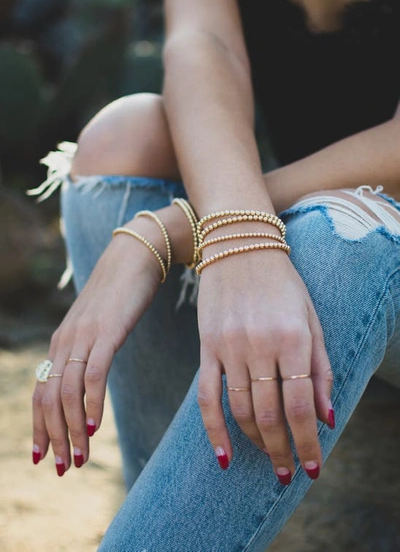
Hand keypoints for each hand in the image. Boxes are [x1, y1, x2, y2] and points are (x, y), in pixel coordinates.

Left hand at [32, 226, 161, 475]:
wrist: (135, 254)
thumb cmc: (121, 290)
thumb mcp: (98, 323)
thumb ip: (88, 347)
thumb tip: (87, 373)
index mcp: (61, 341)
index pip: (41, 391)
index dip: (39, 426)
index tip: (44, 454)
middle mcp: (65, 341)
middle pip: (49, 398)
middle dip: (53, 437)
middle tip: (62, 467)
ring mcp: (84, 336)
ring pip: (67, 392)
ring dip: (71, 430)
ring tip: (80, 458)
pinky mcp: (107, 332)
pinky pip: (94, 374)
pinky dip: (92, 404)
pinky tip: (96, 427)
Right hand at [196, 249, 333, 483]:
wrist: (239, 245)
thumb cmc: (283, 283)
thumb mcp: (312, 319)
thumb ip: (320, 368)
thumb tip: (326, 418)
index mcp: (293, 338)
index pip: (300, 406)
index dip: (308, 444)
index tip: (312, 468)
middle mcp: (260, 345)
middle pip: (269, 414)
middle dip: (282, 450)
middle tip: (287, 472)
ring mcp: (228, 346)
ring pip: (240, 410)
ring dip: (255, 441)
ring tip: (267, 457)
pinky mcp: (206, 346)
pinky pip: (207, 396)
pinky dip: (214, 430)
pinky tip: (223, 456)